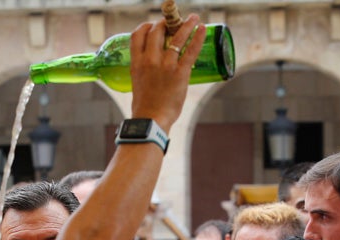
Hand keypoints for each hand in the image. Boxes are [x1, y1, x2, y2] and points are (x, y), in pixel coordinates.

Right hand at [129, 14, 204, 129]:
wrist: (151, 121)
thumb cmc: (144, 107)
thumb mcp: (137, 83)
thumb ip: (143, 71)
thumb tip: (153, 67)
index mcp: (136, 63)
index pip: (137, 35)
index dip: (146, 26)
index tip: (153, 26)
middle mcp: (149, 60)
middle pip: (156, 31)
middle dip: (165, 23)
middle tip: (173, 23)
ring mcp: (165, 65)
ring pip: (176, 36)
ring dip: (186, 23)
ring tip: (194, 18)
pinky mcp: (180, 73)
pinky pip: (191, 50)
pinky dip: (198, 37)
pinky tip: (202, 29)